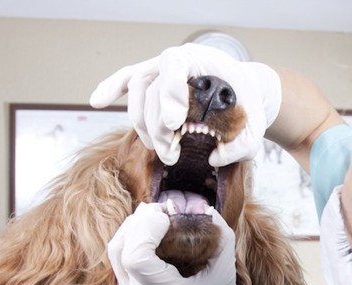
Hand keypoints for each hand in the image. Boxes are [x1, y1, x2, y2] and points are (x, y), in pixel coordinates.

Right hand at [90, 43, 281, 166]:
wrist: (244, 92)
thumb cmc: (248, 107)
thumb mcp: (254, 128)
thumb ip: (241, 145)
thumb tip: (213, 157)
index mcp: (202, 60)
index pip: (174, 65)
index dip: (169, 93)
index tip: (176, 123)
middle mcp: (177, 61)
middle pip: (151, 86)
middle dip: (157, 126)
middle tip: (171, 154)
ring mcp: (162, 69)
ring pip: (137, 90)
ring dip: (143, 125)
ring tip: (161, 150)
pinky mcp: (153, 82)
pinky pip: (127, 79)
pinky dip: (111, 88)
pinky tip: (96, 100)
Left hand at [107, 202, 240, 284]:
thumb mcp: (225, 276)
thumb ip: (221, 239)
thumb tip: (206, 209)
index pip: (136, 256)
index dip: (146, 228)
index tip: (169, 218)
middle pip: (120, 248)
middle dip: (139, 221)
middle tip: (163, 210)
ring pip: (115, 252)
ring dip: (132, 228)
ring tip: (156, 218)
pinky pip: (120, 260)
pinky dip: (132, 240)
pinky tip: (152, 234)